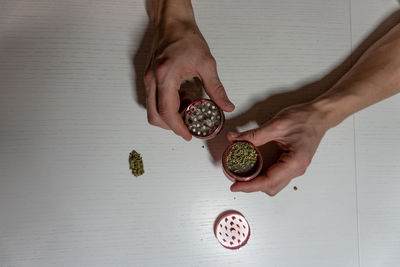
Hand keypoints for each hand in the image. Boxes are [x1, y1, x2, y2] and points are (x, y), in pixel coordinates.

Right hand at [144, 19, 234, 140]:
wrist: (172, 22)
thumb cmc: (185, 37)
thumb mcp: (206, 63)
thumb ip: (216, 88)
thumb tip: (226, 106)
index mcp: (165, 76)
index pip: (167, 111)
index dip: (177, 128)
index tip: (188, 135)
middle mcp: (152, 79)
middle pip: (154, 115)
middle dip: (171, 126)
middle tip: (188, 126)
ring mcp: (148, 79)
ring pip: (151, 109)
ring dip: (168, 116)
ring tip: (188, 108)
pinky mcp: (149, 78)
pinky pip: (153, 100)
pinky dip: (166, 106)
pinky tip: (182, 98)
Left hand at [228, 103, 328, 195]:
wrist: (319, 115)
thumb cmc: (305, 118)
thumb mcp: (276, 125)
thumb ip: (254, 135)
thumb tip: (235, 139)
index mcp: (295, 162)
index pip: (269, 181)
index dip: (250, 186)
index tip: (235, 186)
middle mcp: (297, 169)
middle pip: (271, 187)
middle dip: (252, 186)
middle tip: (236, 178)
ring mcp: (296, 168)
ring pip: (274, 184)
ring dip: (258, 182)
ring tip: (243, 174)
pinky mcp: (292, 165)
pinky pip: (276, 176)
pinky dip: (264, 176)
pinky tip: (254, 167)